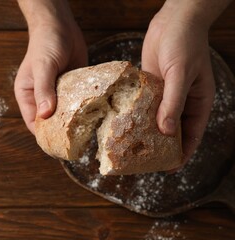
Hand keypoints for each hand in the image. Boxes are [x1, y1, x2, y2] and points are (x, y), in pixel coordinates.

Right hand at [15, 0, 86, 133]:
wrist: (60, 25)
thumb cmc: (46, 44)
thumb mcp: (43, 66)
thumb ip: (44, 89)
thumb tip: (45, 115)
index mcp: (28, 96)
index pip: (34, 123)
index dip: (44, 136)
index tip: (58, 148)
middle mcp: (42, 97)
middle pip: (51, 121)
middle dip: (62, 132)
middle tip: (79, 145)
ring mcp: (58, 93)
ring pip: (66, 114)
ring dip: (76, 121)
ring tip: (90, 134)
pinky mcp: (73, 87)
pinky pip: (78, 101)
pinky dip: (85, 108)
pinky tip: (97, 115)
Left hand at [141, 1, 219, 164]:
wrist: (173, 21)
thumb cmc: (185, 45)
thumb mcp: (181, 75)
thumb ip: (174, 103)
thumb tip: (166, 131)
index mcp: (197, 103)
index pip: (191, 135)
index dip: (182, 154)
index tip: (169, 168)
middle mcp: (181, 102)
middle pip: (172, 131)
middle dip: (160, 146)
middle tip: (144, 160)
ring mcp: (164, 94)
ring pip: (155, 119)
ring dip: (145, 131)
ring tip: (130, 146)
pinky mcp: (150, 86)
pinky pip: (143, 104)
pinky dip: (135, 114)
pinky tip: (123, 123)